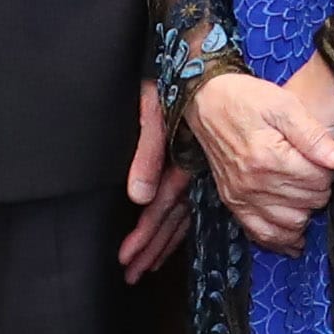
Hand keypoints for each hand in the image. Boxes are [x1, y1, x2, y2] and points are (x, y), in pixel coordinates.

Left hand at [118, 84, 194, 280]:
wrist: (206, 56)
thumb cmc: (179, 78)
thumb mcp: (156, 109)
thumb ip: (148, 152)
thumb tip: (138, 196)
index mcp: (181, 162)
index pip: (161, 211)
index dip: (146, 238)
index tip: (127, 262)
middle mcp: (193, 171)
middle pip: (173, 221)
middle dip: (152, 250)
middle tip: (132, 276)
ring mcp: (201, 168)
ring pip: (184, 216)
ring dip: (166, 243)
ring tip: (148, 267)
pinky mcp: (204, 161)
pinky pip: (195, 201)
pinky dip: (183, 223)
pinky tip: (178, 235)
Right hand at [191, 66, 333, 256]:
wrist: (206, 101)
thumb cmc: (248, 98)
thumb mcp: (285, 105)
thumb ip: (314, 135)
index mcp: (269, 157)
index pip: (318, 181)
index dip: (329, 171)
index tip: (324, 158)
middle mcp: (253, 183)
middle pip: (308, 203)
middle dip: (320, 189)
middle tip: (317, 172)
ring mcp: (241, 196)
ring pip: (290, 224)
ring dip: (306, 212)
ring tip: (306, 193)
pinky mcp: (232, 203)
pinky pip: (261, 234)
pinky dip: (281, 239)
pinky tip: (295, 234)